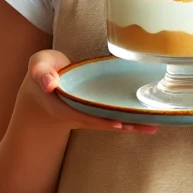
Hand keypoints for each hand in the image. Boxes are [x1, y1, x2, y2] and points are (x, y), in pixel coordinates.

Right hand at [20, 49, 157, 134]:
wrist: (43, 87)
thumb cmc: (43, 73)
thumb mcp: (38, 66)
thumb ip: (41, 72)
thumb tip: (50, 83)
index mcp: (63, 106)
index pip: (84, 115)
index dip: (101, 121)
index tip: (118, 123)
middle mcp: (79, 113)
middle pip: (104, 122)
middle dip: (125, 125)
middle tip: (148, 126)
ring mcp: (89, 113)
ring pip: (112, 121)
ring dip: (132, 125)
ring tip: (154, 126)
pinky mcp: (96, 110)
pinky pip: (115, 116)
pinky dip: (131, 119)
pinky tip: (148, 121)